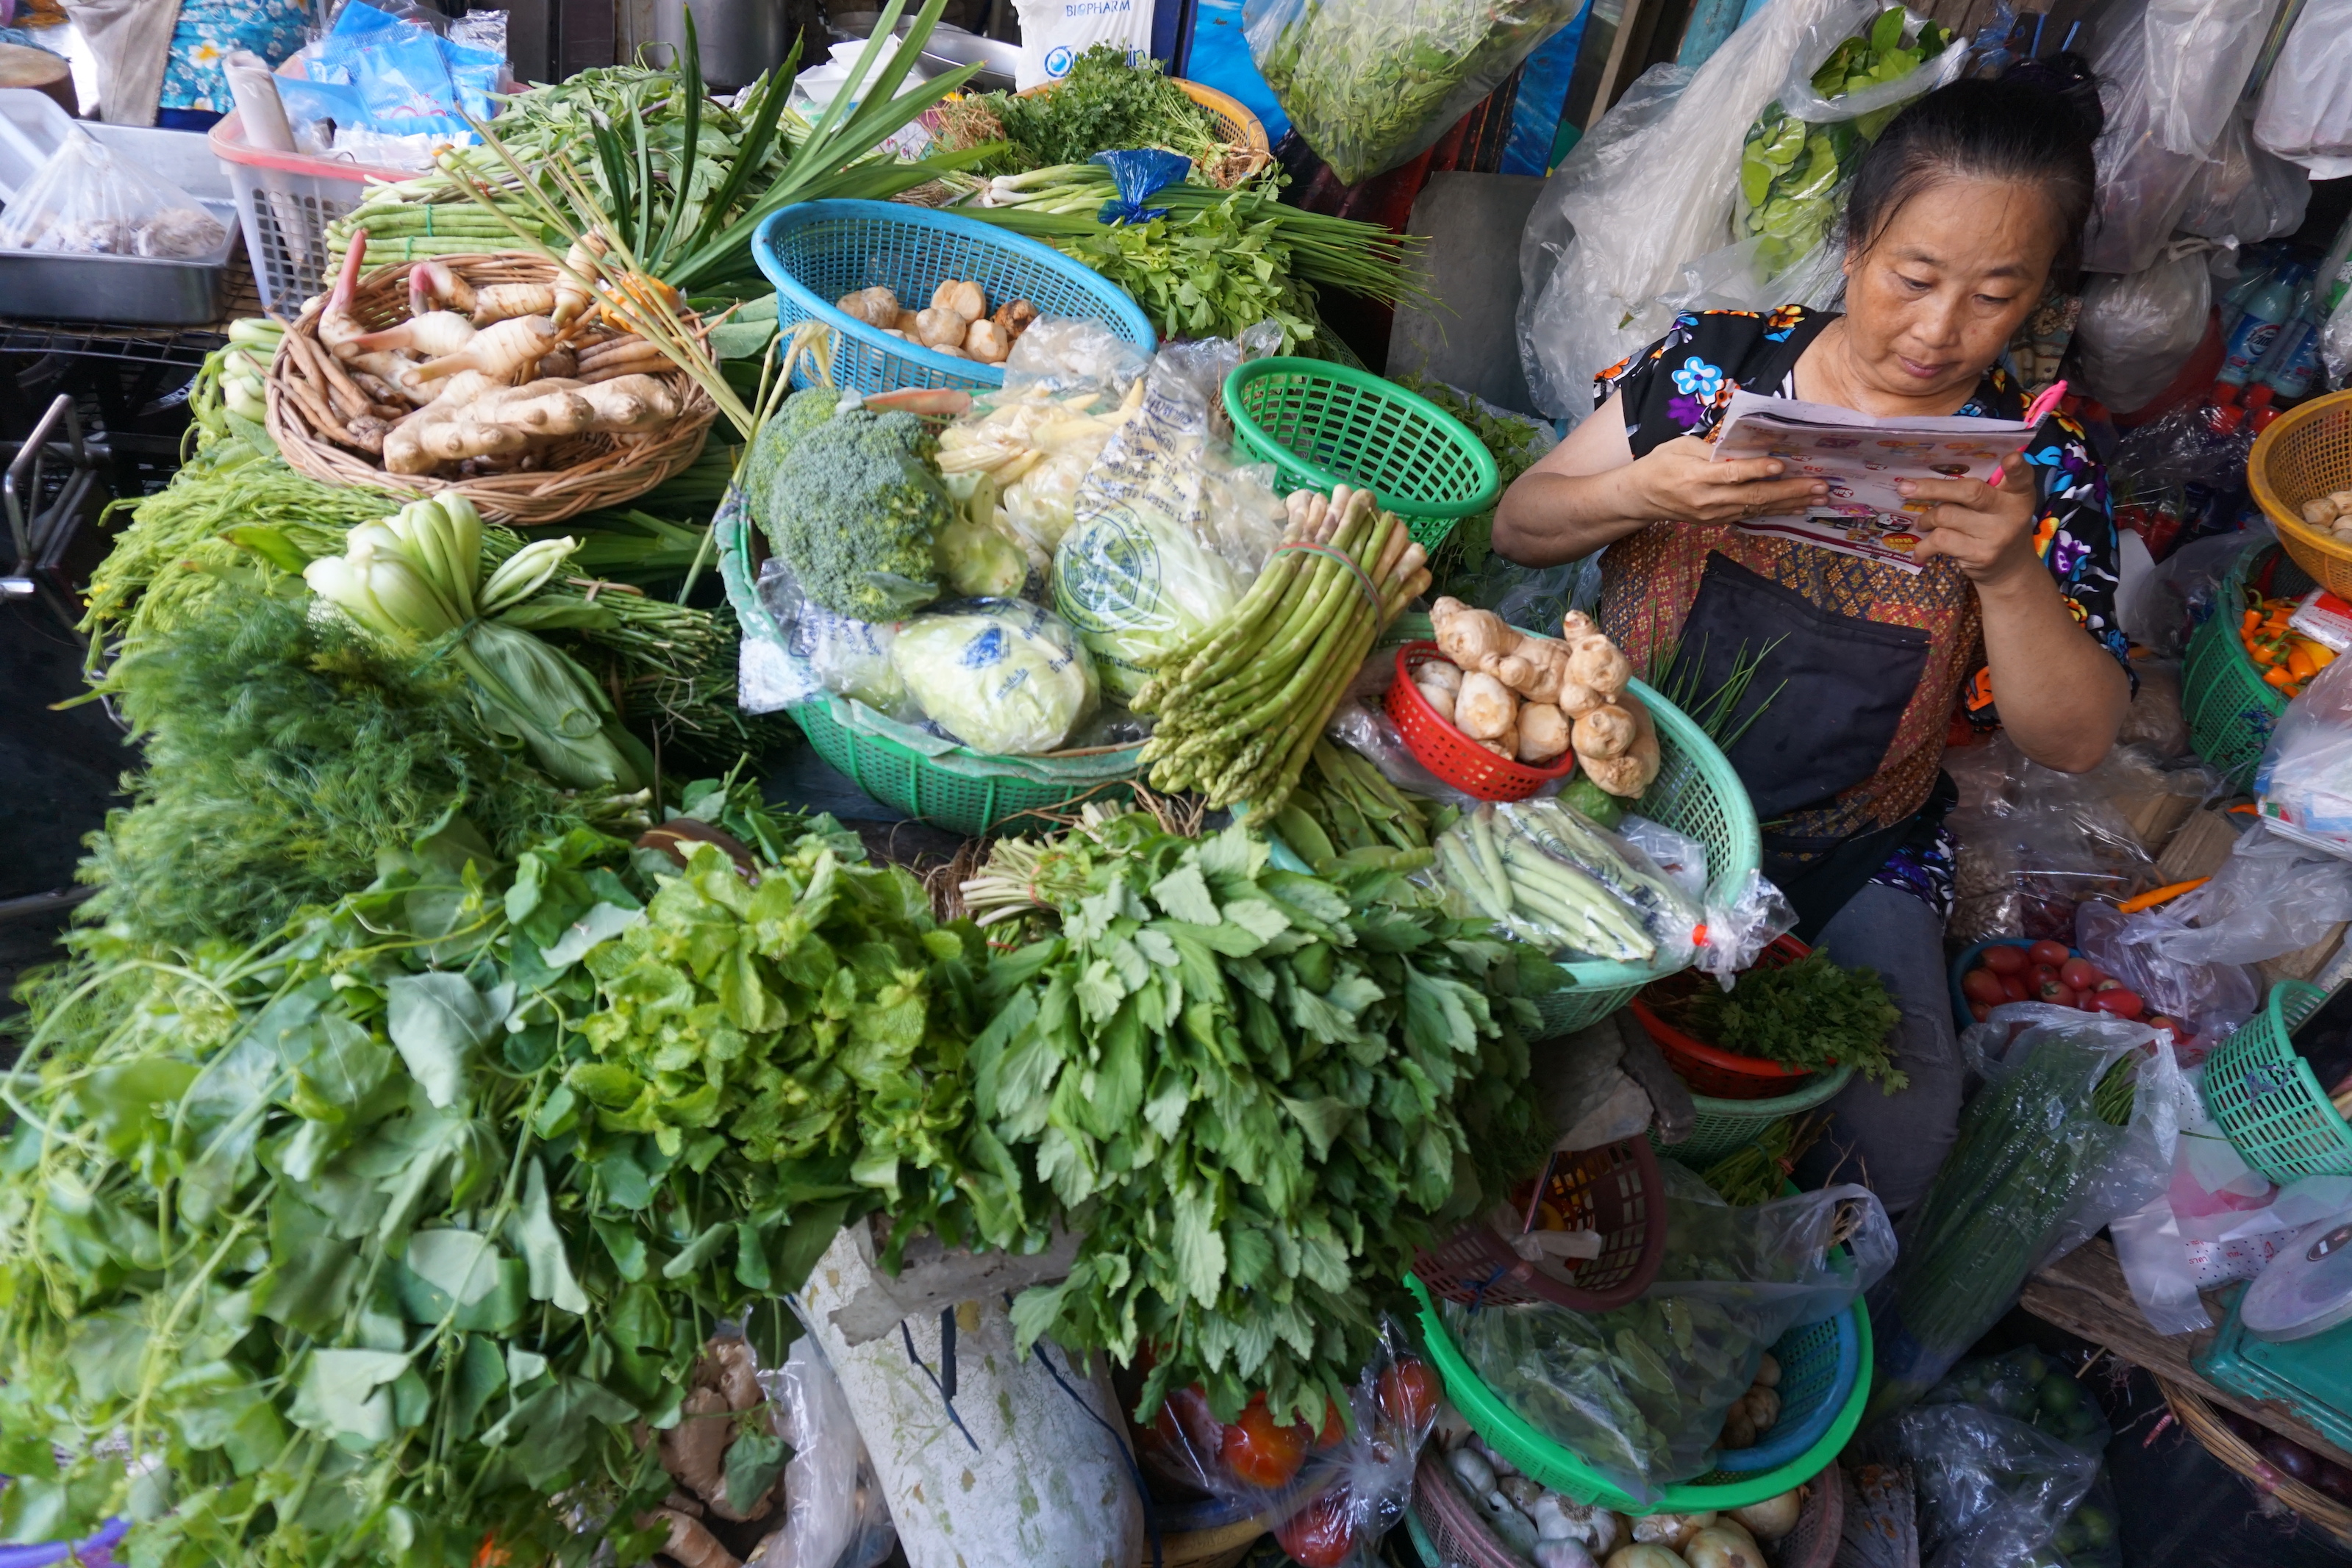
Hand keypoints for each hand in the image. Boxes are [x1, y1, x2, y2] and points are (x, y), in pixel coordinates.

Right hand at [1629, 435, 1827, 523]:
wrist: (1641, 498)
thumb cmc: (1660, 464)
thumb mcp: (1680, 447)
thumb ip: (1712, 450)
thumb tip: (1745, 448)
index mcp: (1695, 476)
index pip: (1731, 475)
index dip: (1757, 471)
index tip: (1781, 466)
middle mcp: (1707, 500)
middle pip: (1753, 496)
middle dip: (1789, 491)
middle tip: (1819, 486)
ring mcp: (1714, 514)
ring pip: (1757, 509)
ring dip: (1790, 503)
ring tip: (1818, 498)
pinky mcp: (1718, 521)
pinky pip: (1751, 515)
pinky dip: (1776, 512)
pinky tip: (1797, 507)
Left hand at [1900, 454, 2040, 584]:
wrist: (2009, 570)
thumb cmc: (1995, 527)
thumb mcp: (1998, 506)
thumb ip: (1978, 490)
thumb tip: (1922, 482)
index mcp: (2019, 493)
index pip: (2021, 476)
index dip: (2017, 467)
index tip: (2011, 458)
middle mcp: (2012, 512)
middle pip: (1970, 492)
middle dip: (1933, 488)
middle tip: (1905, 488)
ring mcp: (1996, 535)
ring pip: (1946, 515)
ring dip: (1926, 518)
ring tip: (1922, 523)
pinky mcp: (1980, 554)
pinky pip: (1941, 540)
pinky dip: (1924, 545)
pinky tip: (1920, 551)